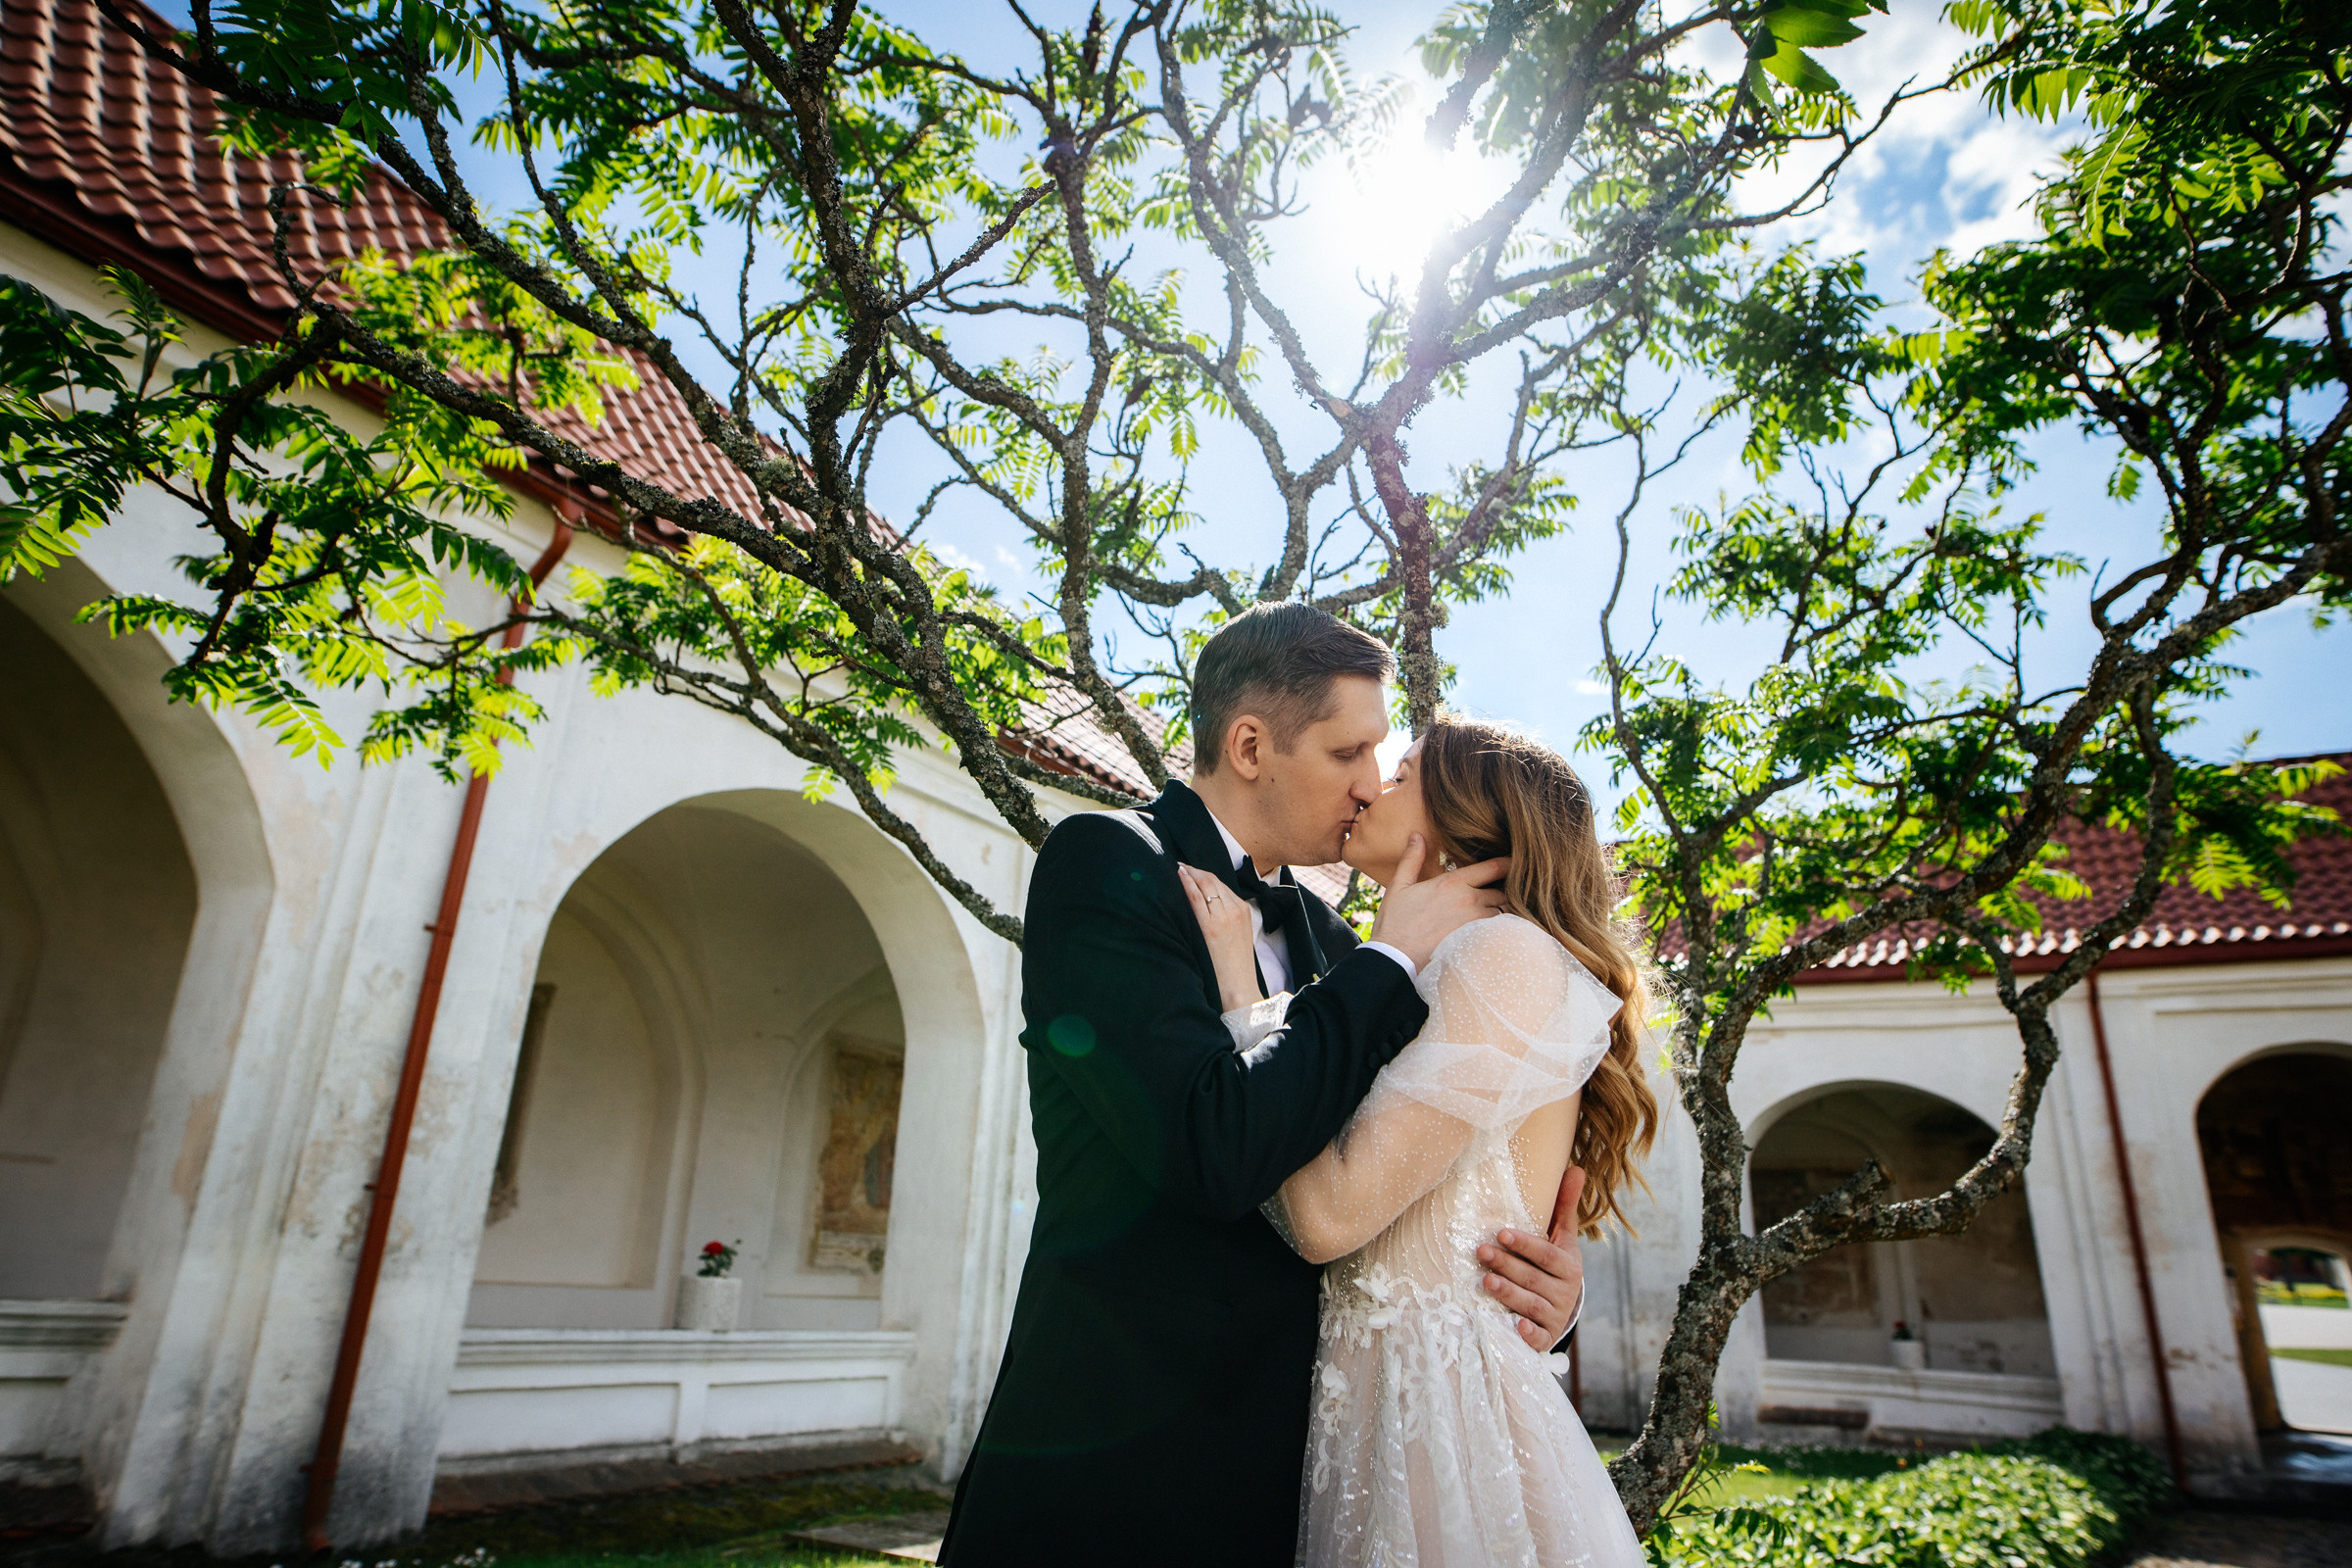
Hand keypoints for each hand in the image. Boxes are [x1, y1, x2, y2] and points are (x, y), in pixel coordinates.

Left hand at [1178, 863, 1261, 1012]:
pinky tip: (1179, 876)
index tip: (1190, 870)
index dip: (1203, 875)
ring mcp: (1224, 917)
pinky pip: (1196, 898)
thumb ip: (1227, 917)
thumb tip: (1207, 905)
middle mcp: (1235, 909)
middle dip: (1195, 870)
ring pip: (1205, 885)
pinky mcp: (1211, 927)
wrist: (1239, 986)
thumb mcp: (1239, 935)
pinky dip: (1187, 883)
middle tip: (1180, 866)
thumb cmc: (1235, 965)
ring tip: (1177, 868)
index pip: (1221, 884)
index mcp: (1244, 910)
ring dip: (1189, 873)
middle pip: (1213, 881)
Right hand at [1366, 835, 1509, 969]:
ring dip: (1499, 913)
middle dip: (1501, 893)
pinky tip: (1489, 934)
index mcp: (1452, 882)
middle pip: (1502, 892)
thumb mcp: (1399, 886)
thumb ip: (1412, 859)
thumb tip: (1417, 835)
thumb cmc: (1395, 922)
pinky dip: (1496, 930)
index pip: (1493, 867)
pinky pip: (1497, 932)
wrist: (1395, 958)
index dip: (1508, 864)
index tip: (1515, 863)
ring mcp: (1475, 922)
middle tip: (1497, 896)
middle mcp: (1469, 899)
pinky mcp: (1477, 941)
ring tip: (1493, 917)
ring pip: (1502, 913)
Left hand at [1477, 1167, 1586, 1350]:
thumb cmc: (1554, 1264)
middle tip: (1481, 1252)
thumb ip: (1564, 1205)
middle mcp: (1565, 1292)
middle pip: (1534, 1278)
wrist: (1562, 1307)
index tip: (1501, 1233)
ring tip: (1486, 1282)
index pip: (1546, 1254)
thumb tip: (1577, 1168)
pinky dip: (1528, 1333)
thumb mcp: (1561, 1236)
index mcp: (1568, 1265)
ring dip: (1509, 1294)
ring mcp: (1556, 1316)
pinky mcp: (1546, 1337)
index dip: (1525, 1244)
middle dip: (1507, 1265)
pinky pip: (1538, 1337)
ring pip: (1531, 1305)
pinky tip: (1514, 1326)